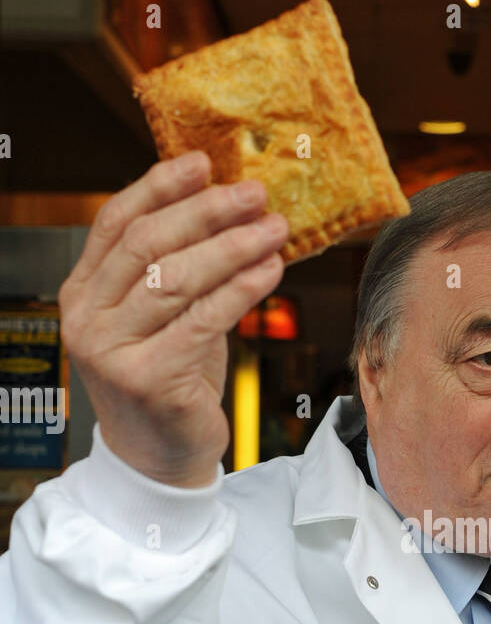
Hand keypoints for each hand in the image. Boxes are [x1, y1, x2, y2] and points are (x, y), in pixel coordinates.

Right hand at [59, 152, 288, 486]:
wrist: (159, 460)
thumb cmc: (169, 380)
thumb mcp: (163, 318)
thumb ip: (176, 267)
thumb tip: (227, 204)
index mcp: (83, 293)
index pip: (116, 223)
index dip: (159, 187)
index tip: (203, 163)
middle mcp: (87, 319)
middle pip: (148, 243)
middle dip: (206, 211)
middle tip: (254, 194)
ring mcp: (112, 352)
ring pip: (177, 278)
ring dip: (233, 246)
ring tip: (274, 229)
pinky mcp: (149, 380)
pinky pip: (203, 320)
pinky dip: (241, 289)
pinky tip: (271, 270)